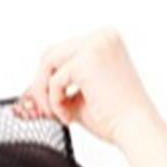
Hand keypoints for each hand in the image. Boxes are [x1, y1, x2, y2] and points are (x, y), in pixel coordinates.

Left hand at [13, 28, 157, 145]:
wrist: (134, 129)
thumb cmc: (115, 118)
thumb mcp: (81, 97)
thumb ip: (59, 89)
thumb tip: (32, 92)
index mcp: (104, 41)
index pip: (62, 53)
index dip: (49, 80)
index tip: (50, 106)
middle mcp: (102, 37)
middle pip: (51, 54)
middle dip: (42, 85)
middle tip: (48, 112)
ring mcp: (95, 45)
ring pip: (47, 63)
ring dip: (46, 94)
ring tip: (59, 115)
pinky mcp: (87, 61)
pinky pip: (54, 81)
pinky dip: (55, 102)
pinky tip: (68, 116)